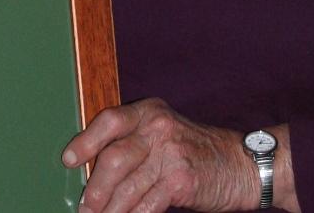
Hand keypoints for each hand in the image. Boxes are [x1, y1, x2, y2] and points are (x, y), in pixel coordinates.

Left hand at [62, 98, 259, 212]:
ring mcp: (171, 154)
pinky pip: (146, 206)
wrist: (244, 165)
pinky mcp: (181, 181)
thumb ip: (134, 142)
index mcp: (150, 112)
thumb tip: (94, 169)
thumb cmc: (197, 151)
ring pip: (126, 188)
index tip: (69, 160)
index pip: (109, 121)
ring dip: (109, 210)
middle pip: (113, 159)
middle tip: (85, 207)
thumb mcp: (165, 132)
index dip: (85, 141)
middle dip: (94, 188)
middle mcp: (158, 128)